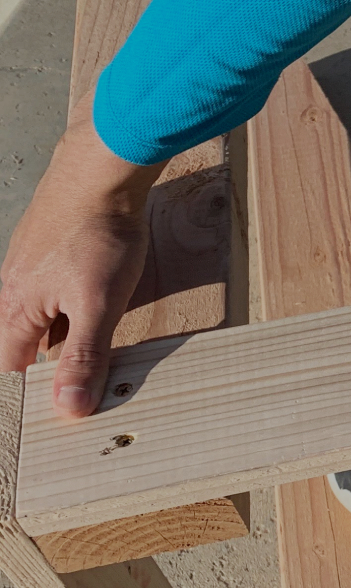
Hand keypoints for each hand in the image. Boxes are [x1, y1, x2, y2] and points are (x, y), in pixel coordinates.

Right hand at [0, 106, 162, 416]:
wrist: (103, 169)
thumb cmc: (100, 233)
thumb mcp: (99, 305)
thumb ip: (84, 356)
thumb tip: (68, 407)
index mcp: (16, 311)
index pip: (10, 370)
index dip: (24, 397)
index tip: (37, 418)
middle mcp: (13, 289)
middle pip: (22, 344)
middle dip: (42, 369)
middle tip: (68, 394)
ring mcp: (30, 265)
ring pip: (39, 316)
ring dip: (58, 339)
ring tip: (82, 361)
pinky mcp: (50, 247)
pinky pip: (52, 291)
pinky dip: (67, 309)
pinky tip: (88, 312)